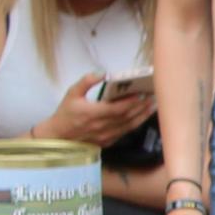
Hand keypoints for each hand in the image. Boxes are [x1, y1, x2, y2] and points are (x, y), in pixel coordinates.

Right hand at [36, 85, 151, 148]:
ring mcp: (106, 136)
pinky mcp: (108, 141)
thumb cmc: (65, 113)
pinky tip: (143, 116)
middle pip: (127, 116)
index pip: (117, 108)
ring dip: (143, 115)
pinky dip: (136, 124)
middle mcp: (102, 126)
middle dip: (142, 106)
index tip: (143, 93)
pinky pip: (126, 132)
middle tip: (155, 96)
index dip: (132, 102)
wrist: (59, 137)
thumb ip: (86, 82)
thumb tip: (102, 72)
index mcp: (92, 113)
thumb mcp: (71, 94)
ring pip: (129, 126)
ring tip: (154, 105)